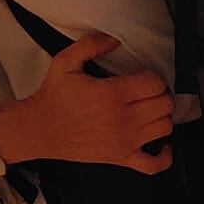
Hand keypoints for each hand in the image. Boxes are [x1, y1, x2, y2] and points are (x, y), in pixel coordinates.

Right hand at [0, 33, 173, 173]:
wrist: (39, 129)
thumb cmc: (53, 97)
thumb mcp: (66, 62)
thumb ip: (91, 44)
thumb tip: (115, 40)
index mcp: (113, 94)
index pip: (155, 83)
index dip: (153, 77)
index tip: (142, 77)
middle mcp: (123, 119)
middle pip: (164, 104)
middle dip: (160, 94)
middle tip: (147, 92)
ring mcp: (124, 141)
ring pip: (164, 127)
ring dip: (162, 116)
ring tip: (151, 110)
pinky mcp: (120, 158)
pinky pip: (154, 164)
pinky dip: (164, 157)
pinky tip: (162, 145)